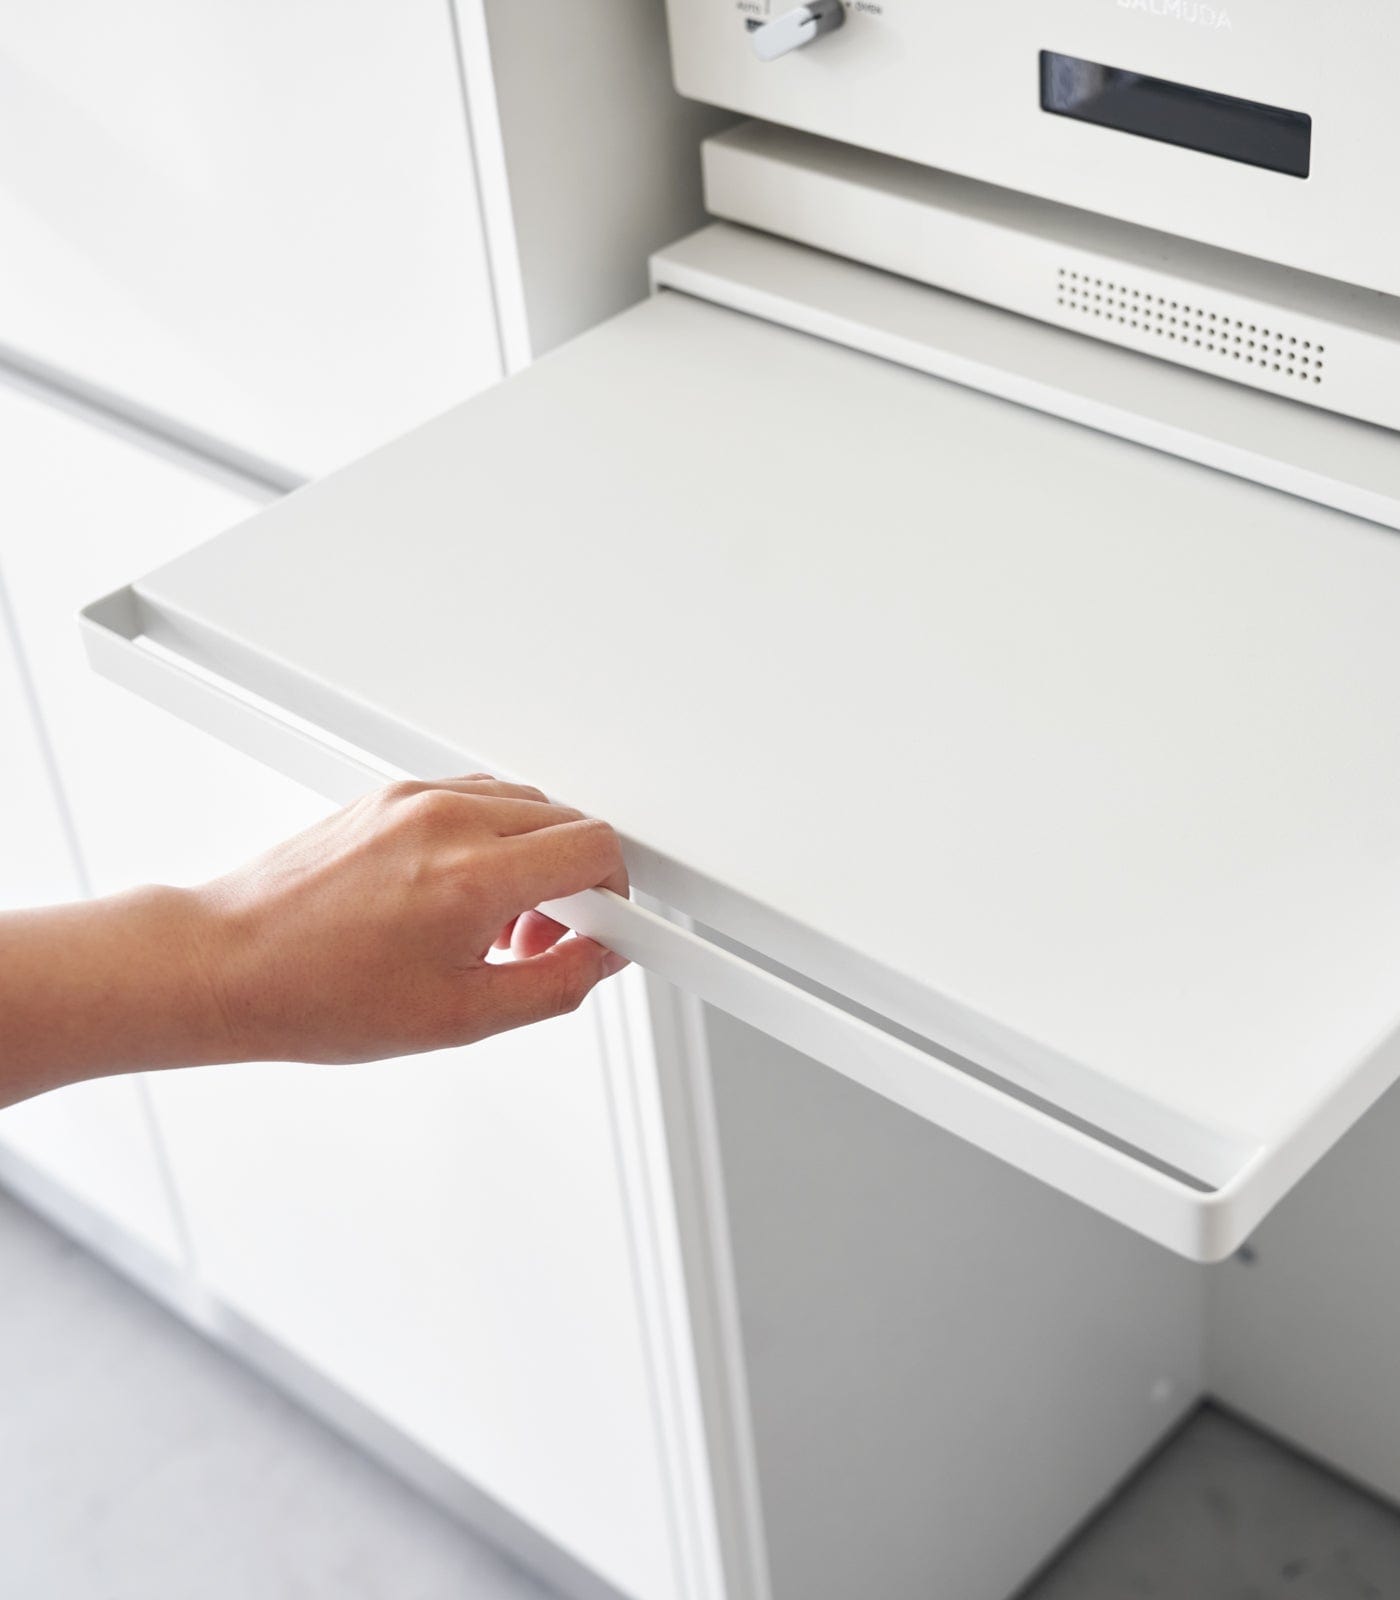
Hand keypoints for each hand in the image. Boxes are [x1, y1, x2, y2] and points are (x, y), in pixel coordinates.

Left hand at [189, 775, 628, 1064]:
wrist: (229, 965)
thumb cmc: (319, 995)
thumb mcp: (460, 1016)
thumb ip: (555, 985)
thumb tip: (600, 959)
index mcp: (472, 876)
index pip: (595, 848)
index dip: (617, 896)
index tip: (606, 929)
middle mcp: (447, 820)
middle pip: (567, 821)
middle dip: (575, 883)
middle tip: (540, 941)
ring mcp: (415, 798)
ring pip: (526, 804)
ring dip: (534, 858)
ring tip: (493, 923)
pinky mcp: (391, 794)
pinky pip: (476, 797)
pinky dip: (492, 838)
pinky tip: (461, 895)